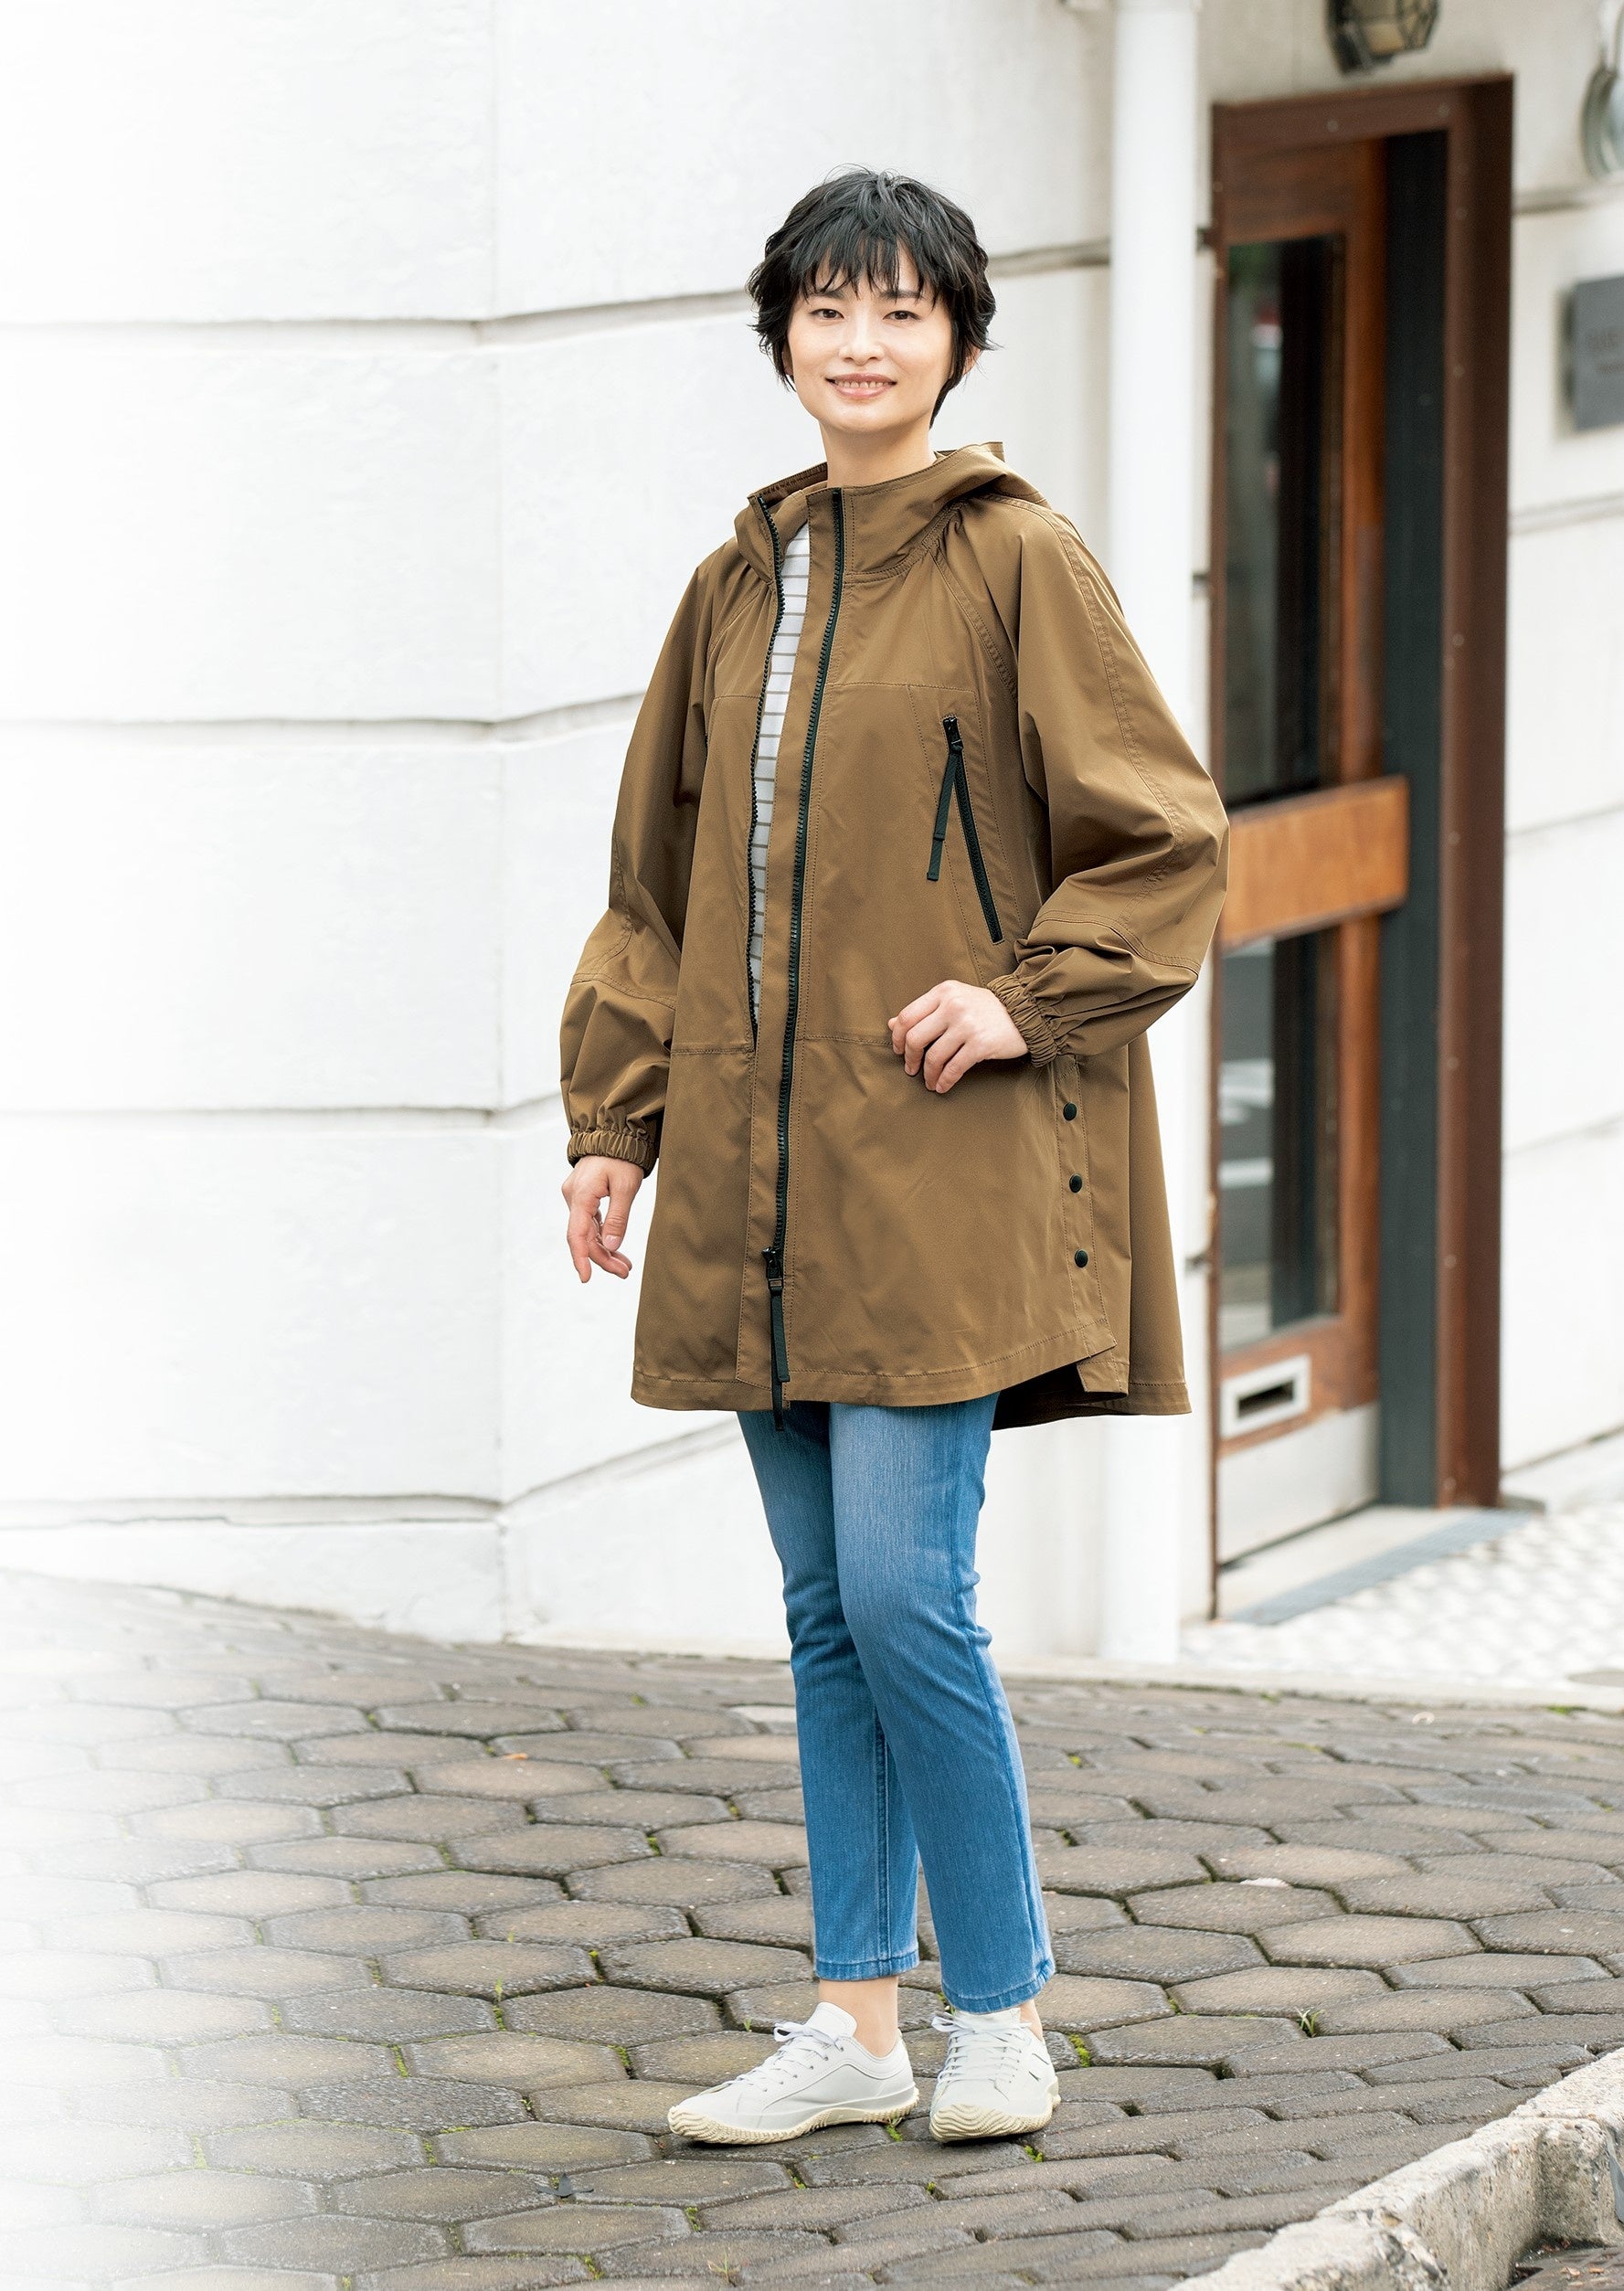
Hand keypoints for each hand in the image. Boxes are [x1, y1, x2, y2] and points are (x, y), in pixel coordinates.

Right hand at [562, 1154, 644, 1281]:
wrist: (615, 1133)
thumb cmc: (622, 1157)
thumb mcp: (626, 1187)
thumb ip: (617, 1218)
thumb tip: (610, 1248)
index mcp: (581, 1195)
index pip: (576, 1235)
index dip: (581, 1258)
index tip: (586, 1278)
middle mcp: (573, 1197)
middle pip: (583, 1236)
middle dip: (602, 1258)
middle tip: (624, 1272)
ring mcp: (576, 1196)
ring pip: (587, 1231)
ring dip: (604, 1249)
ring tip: (625, 1266)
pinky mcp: (583, 1196)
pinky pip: (589, 1222)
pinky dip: (602, 1236)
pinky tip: (615, 1249)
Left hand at [888, 980, 1027, 1092]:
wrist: (1025, 1011)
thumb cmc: (986, 1008)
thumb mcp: (954, 999)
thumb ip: (924, 1011)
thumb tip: (892, 1024)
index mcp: (943, 992)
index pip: (908, 1016)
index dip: (898, 1038)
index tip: (900, 1050)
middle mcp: (953, 1006)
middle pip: (916, 1037)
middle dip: (910, 1058)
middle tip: (911, 1069)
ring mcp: (967, 1025)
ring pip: (934, 1056)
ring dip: (928, 1074)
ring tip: (929, 1081)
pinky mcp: (980, 1044)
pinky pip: (953, 1068)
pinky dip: (944, 1080)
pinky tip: (942, 1086)